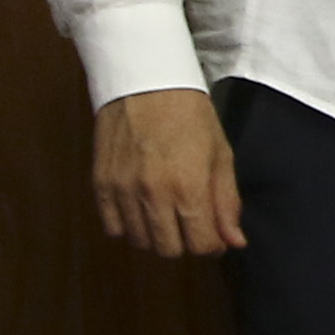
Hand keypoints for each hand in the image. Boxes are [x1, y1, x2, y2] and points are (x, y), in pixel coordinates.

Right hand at [92, 87, 246, 258]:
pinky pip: (112, 227)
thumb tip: (234, 242)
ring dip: (156, 234)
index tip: (213, 232)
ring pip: (140, 241)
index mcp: (189, 187)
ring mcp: (123, 190)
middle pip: (169, 250)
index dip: (211, 243)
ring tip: (165, 211)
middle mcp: (153, 194)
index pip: (201, 245)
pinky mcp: (101, 184)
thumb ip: (227, 202)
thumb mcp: (221, 156)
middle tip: (189, 221)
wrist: (146, 84)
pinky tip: (140, 207)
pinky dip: (128, 225)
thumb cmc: (191, 118)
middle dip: (185, 241)